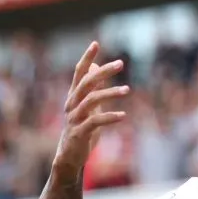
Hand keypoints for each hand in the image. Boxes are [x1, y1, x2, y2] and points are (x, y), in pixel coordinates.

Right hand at [53, 41, 128, 176]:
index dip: (86, 57)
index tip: (96, 43)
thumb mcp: (88, 106)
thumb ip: (92, 88)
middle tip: (121, 63)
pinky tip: (123, 116)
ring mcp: (74, 118)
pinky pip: (95, 122)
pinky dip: (109, 117)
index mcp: (74, 96)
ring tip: (127, 90)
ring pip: (91, 100)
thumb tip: (96, 67)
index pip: (79, 72)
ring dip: (110, 93)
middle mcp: (71, 104)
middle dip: (103, 72)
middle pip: (86, 83)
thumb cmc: (81, 129)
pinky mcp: (80, 132)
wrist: (70, 155)